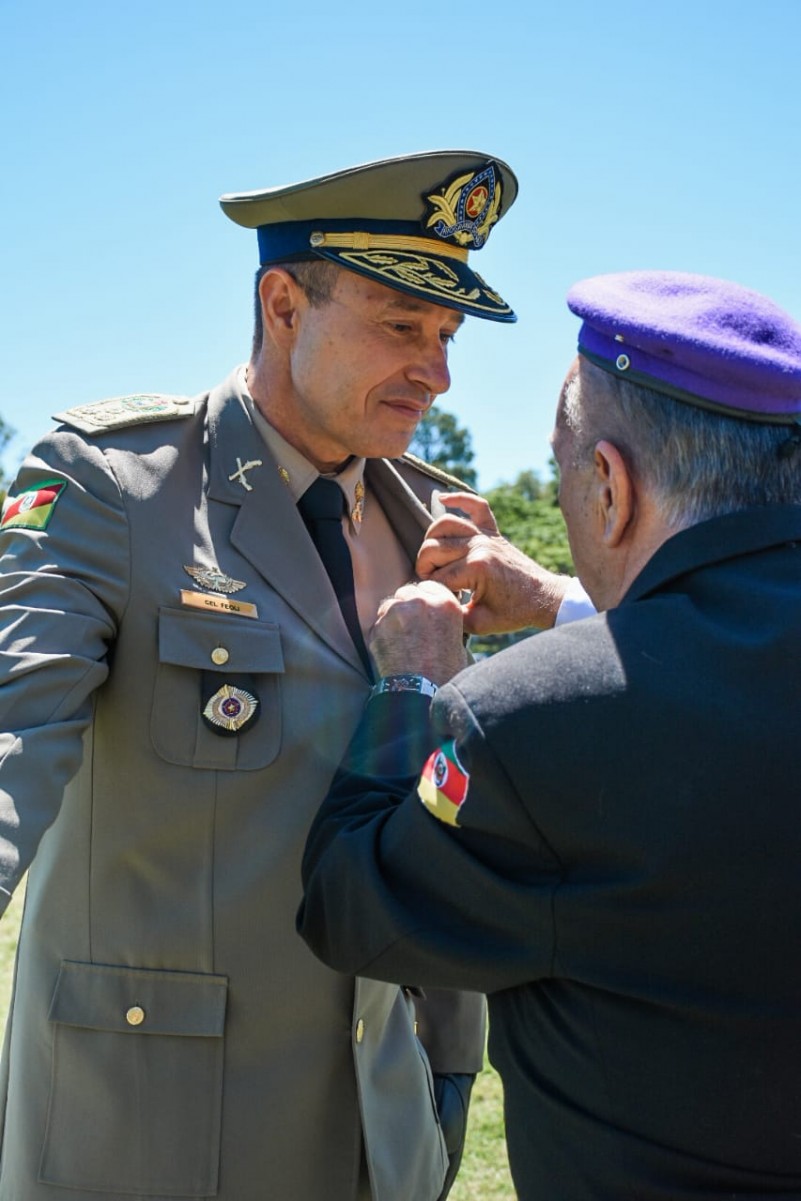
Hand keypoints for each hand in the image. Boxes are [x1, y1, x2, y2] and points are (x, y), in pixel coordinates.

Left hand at [369, 581, 468, 684]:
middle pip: (407, 593)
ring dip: (392, 619)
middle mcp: (420, 602)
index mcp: (445, 603)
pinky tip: (391, 651)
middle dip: (407, 607)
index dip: (425, 600)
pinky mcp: (378, 626)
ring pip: (389, 607)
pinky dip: (381, 635)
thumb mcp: (457, 641)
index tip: (423, 612)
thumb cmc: (444, 672)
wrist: (422, 692)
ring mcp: (396, 612)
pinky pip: (377, 625)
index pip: (429, 586)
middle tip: (410, 629)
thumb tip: (435, 620)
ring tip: (401, 643)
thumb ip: (444, 621)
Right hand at [416, 493, 570, 633]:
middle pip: (433, 548)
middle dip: (425, 567)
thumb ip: (453, 615)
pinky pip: (477, 506)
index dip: (433, 591)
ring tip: (432, 558)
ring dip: (431, 540)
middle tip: (432, 582)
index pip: (437, 577)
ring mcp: (487, 536)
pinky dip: (460, 498)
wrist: (543, 598)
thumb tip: (431, 602)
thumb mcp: (481, 624)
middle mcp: (479, 546)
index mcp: (476, 568)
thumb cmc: (514, 613)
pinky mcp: (494, 532)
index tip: (441, 599)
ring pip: (445, 525)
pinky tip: (442, 498)